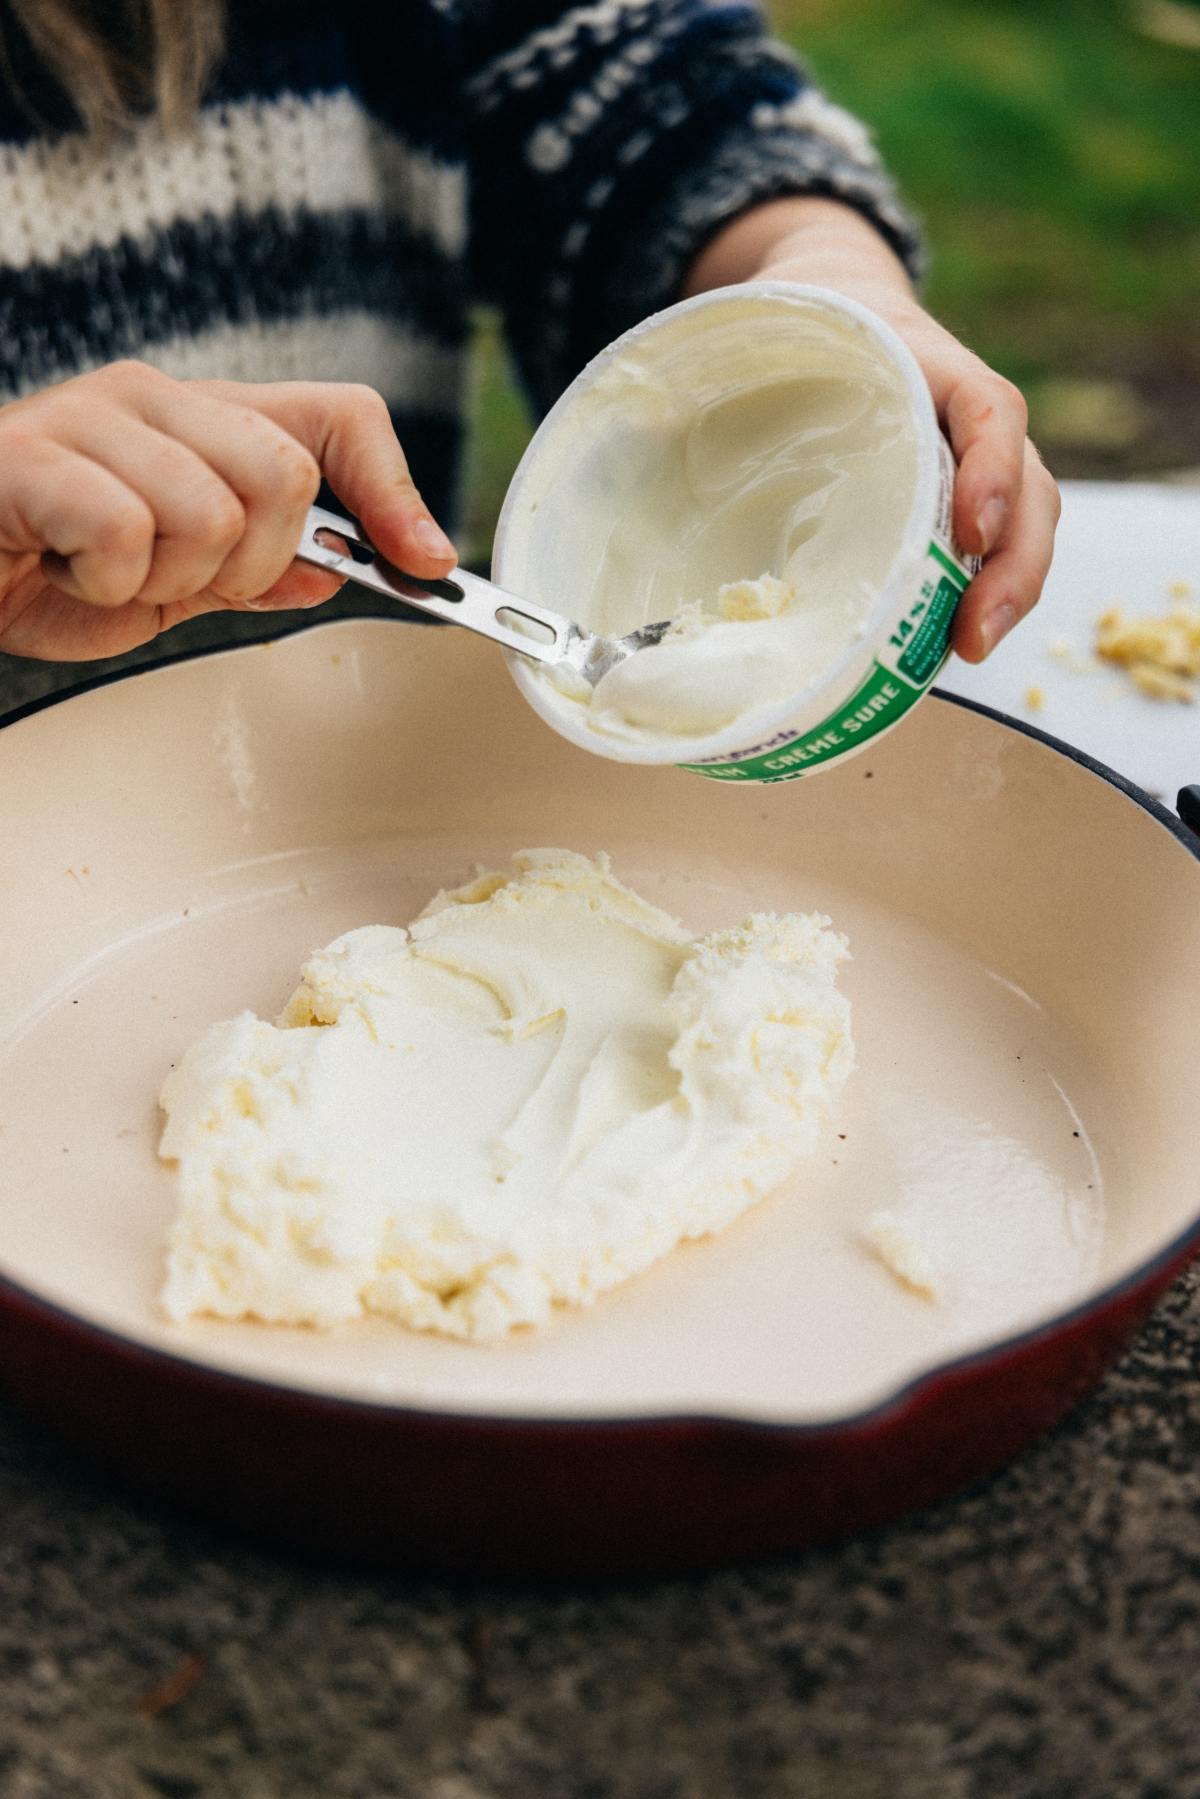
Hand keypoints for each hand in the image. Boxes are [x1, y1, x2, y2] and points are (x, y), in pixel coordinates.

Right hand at [0, 362, 457, 660]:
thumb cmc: (46, 562)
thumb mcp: (175, 584)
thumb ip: (255, 572)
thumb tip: (342, 566)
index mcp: (208, 423)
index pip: (340, 416)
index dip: (395, 490)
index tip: (428, 563)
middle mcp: (159, 401)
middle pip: (289, 478)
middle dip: (256, 563)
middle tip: (189, 582)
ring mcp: (96, 418)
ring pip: (213, 511)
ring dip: (170, 580)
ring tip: (113, 574)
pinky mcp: (35, 456)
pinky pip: (128, 531)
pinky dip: (110, 583)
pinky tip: (71, 569)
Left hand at [683, 199, 1059, 661]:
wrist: (835, 298)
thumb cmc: (799, 325)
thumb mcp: (760, 327)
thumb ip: (709, 376)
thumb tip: (624, 440)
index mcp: (926, 363)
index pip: (988, 409)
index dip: (992, 472)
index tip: (970, 532)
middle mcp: (967, 417)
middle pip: (1030, 488)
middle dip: (1014, 566)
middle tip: (974, 635)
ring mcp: (973, 463)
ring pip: (1025, 527)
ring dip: (1008, 594)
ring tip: (967, 651)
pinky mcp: (956, 504)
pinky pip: (991, 551)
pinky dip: (979, 597)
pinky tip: (947, 644)